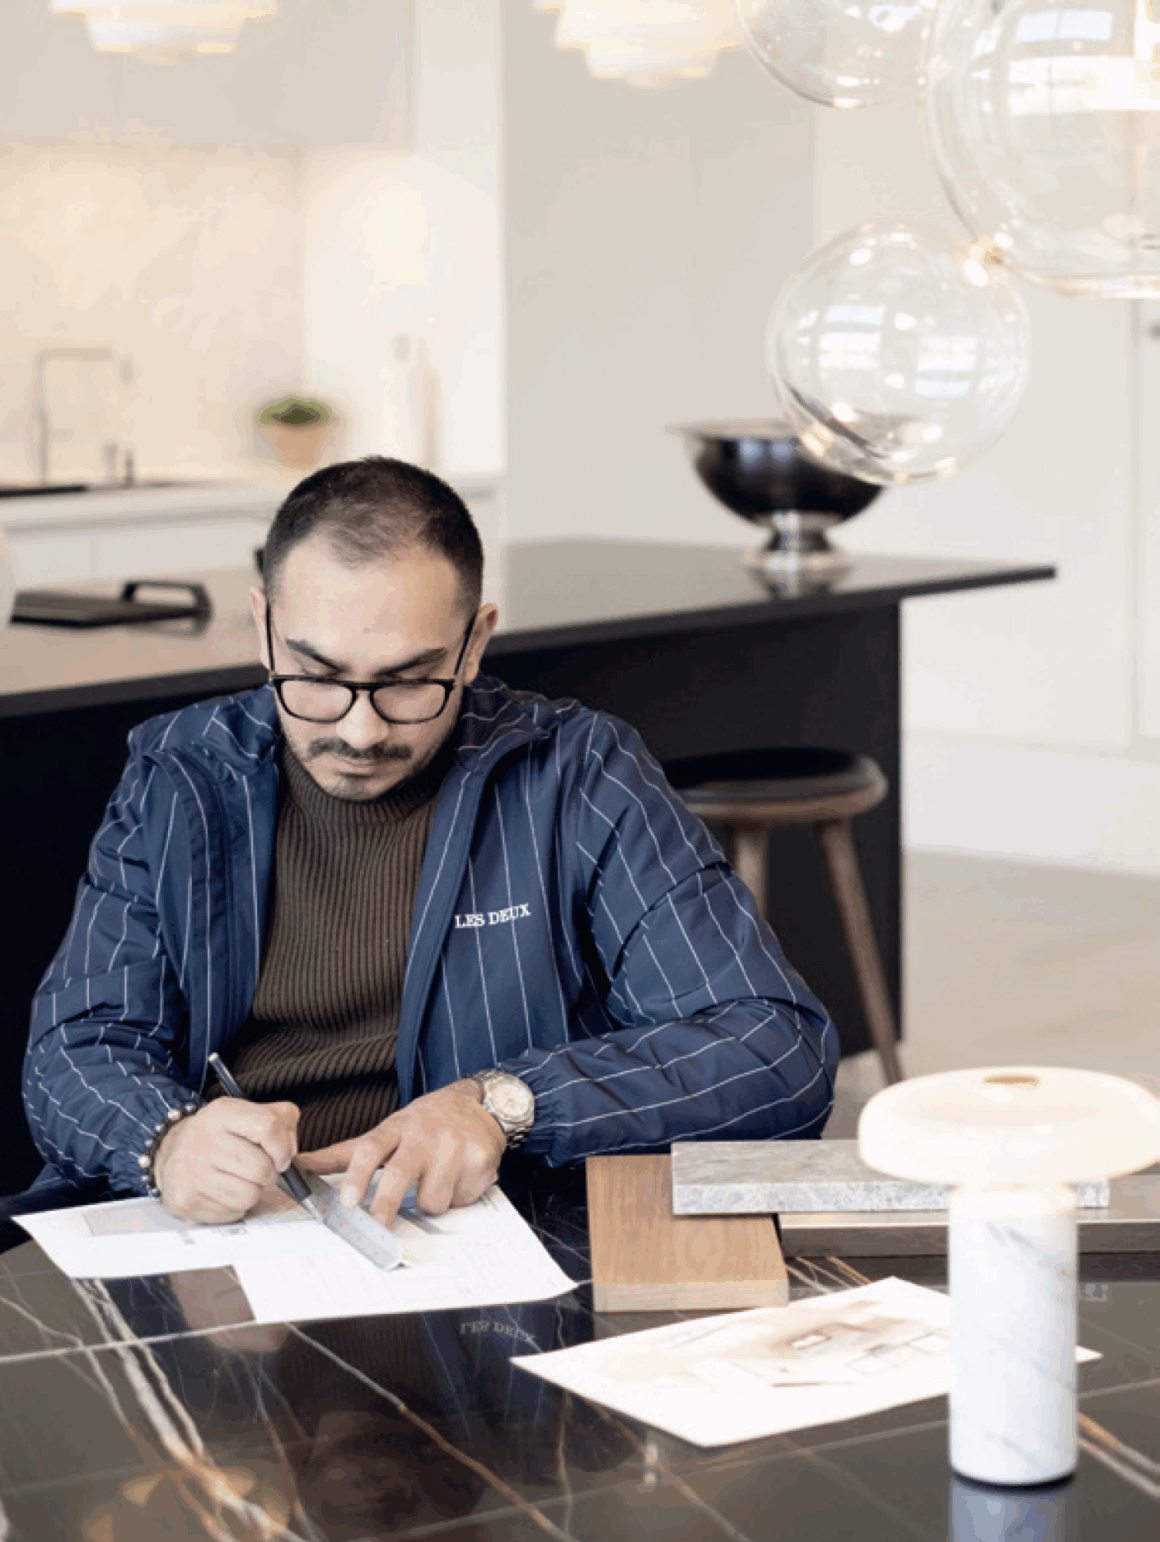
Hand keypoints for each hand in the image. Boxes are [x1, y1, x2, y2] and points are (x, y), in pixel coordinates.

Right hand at [153, 1098, 299, 1224]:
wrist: (172, 1153)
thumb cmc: (221, 1135)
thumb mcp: (249, 1113)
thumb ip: (282, 1121)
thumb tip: (291, 1150)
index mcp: (222, 1112)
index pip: (268, 1126)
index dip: (283, 1147)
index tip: (282, 1155)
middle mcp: (203, 1139)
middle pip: (262, 1168)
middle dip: (269, 1173)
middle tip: (259, 1170)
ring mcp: (192, 1171)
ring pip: (250, 1195)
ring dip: (253, 1191)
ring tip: (240, 1180)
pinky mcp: (186, 1200)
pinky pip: (233, 1212)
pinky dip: (235, 1205)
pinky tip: (223, 1191)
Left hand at [296, 1081, 505, 1228]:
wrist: (477, 1105)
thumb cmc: (425, 1124)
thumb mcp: (386, 1131)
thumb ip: (344, 1153)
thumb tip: (300, 1164)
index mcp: (395, 1129)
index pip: (370, 1148)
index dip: (357, 1174)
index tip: (347, 1200)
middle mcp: (422, 1136)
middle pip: (398, 1175)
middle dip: (385, 1205)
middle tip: (376, 1227)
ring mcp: (452, 1147)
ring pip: (432, 1199)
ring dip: (432, 1201)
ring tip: (437, 1180)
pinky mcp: (478, 1159)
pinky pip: (461, 1198)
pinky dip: (459, 1196)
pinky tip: (460, 1176)